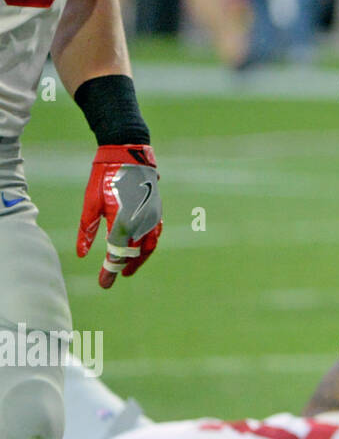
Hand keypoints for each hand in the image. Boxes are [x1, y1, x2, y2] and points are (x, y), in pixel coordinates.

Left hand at [77, 144, 161, 287]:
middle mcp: (140, 222)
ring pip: (149, 246)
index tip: (103, 284)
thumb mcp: (90, 203)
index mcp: (122, 221)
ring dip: (139, 258)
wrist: (129, 154)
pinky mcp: (157, 209)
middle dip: (124, 266)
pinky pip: (155, 234)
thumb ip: (87, 230)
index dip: (109, 271)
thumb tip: (83, 254)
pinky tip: (141, 247)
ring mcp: (151, 216)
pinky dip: (148, 245)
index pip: (116, 254)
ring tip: (130, 267)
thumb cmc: (105, 177)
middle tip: (115, 277)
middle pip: (134, 253)